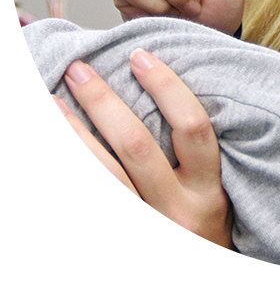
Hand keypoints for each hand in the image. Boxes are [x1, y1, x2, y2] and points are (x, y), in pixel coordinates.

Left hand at [11, 51, 242, 274]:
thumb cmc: (208, 239)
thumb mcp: (217, 196)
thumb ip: (196, 157)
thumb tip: (163, 95)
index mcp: (209, 191)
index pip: (193, 127)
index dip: (166, 87)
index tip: (139, 57)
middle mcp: (180, 216)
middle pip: (138, 147)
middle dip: (103, 103)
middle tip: (78, 72)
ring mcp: (146, 247)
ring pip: (104, 184)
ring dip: (73, 140)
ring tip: (51, 106)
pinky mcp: (117, 274)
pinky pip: (72, 238)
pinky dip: (44, 207)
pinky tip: (23, 176)